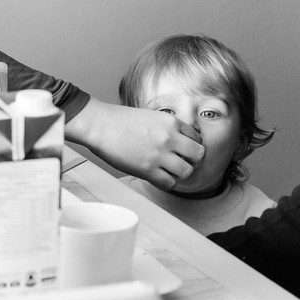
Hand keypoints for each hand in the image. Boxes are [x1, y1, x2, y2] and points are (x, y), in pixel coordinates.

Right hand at [65, 99, 203, 188]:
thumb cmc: (120, 120)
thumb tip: (179, 140)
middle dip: (193, 161)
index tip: (185, 151)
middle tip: (183, 163)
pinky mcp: (148, 170)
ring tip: (169, 171)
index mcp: (171, 122)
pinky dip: (167, 183)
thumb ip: (167, 127)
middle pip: (199, 155)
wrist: (100, 125)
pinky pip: (169, 183)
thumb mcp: (151, 116)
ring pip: (187, 172)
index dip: (192, 146)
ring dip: (180, 174)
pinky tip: (159, 177)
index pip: (197, 138)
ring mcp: (160, 154)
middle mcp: (170, 138)